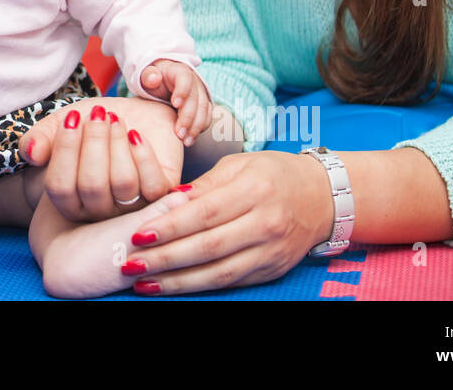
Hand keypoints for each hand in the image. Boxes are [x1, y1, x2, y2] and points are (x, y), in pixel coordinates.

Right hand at [20, 100, 174, 222]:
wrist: (130, 115)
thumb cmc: (91, 126)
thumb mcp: (60, 125)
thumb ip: (39, 139)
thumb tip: (32, 152)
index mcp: (69, 201)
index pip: (60, 187)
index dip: (66, 150)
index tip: (73, 117)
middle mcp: (98, 211)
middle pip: (92, 186)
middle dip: (94, 143)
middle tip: (98, 112)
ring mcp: (130, 206)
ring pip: (123, 183)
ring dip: (117, 144)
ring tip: (114, 119)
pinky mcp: (159, 195)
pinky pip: (152, 185)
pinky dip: (142, 155)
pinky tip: (134, 134)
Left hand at [121, 150, 334, 294]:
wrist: (323, 197)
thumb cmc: (273, 173)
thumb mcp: (239, 165)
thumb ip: (203, 185)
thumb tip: (167, 202)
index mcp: (253, 191)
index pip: (204, 213)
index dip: (169, 227)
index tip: (137, 234)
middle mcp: (264, 224)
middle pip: (208, 248)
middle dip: (164, 259)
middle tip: (129, 264)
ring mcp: (270, 252)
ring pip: (218, 274)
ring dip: (177, 282)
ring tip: (142, 284)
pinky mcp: (272, 271)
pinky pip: (231, 282)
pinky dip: (199, 287)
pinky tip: (173, 287)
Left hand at [139, 59, 212, 145]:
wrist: (161, 82)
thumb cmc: (153, 79)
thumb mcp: (147, 76)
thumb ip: (148, 75)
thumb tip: (154, 78)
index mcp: (179, 71)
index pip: (185, 78)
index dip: (183, 91)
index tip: (175, 104)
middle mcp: (194, 82)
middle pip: (196, 98)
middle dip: (188, 117)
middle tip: (178, 132)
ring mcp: (201, 94)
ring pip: (204, 110)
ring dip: (196, 126)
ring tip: (185, 140)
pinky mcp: (203, 106)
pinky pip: (206, 117)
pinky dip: (199, 129)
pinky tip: (190, 139)